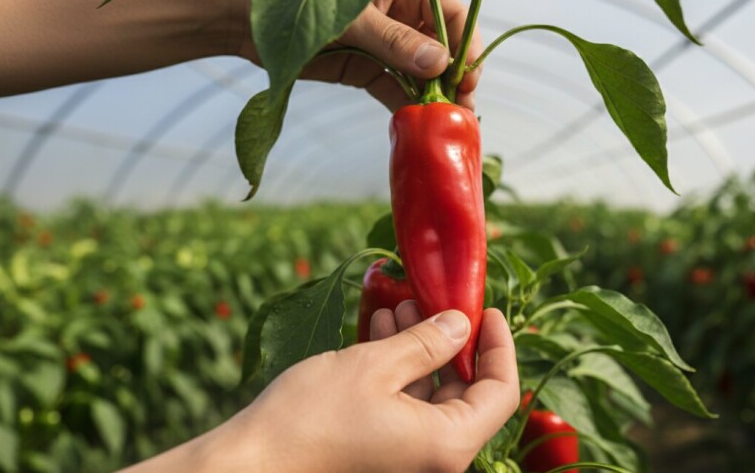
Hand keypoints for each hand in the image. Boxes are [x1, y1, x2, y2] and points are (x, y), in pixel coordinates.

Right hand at [124, 304, 517, 472]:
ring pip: (431, 394)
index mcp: (447, 444)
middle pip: (466, 392)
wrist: (253, 462)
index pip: (501, 392)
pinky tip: (380, 330)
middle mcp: (435, 457)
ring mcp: (407, 456)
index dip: (500, 346)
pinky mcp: (381, 450)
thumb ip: (427, 343)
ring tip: (400, 303)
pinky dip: (398, 368)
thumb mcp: (375, 366)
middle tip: (432, 298)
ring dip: (419, 347)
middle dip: (450, 339)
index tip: (488, 310)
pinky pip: (405, 404)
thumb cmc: (311, 417)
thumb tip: (461, 323)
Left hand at [240, 0, 483, 111]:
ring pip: (419, 71)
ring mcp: (383, 41)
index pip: (450, 15)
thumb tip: (439, 64)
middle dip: (452, 80)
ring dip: (432, 98)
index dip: (463, 48)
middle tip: (462, 115)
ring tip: (445, 127)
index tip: (464, 81)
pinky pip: (392, 86)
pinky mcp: (363, 65)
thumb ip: (394, 40)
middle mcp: (399, 11)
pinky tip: (417, 124)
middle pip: (441, 47)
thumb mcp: (351, 17)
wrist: (242, 16)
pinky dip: (404, 104)